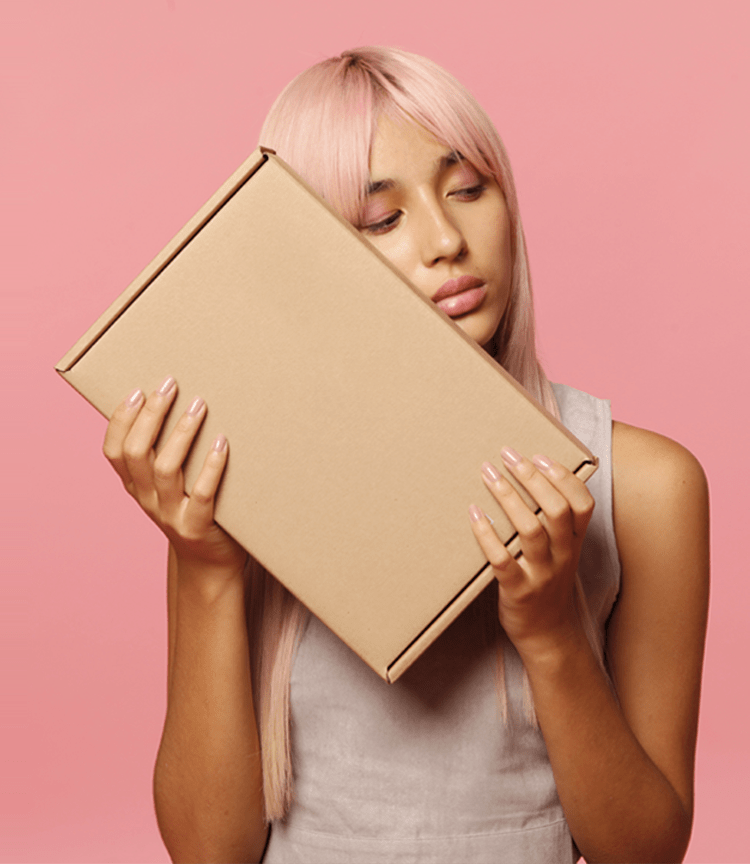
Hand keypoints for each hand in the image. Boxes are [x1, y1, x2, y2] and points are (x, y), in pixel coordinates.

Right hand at [102, 376, 246, 574]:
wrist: (208, 563)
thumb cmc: (193, 508)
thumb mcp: (171, 484)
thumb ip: (168, 453)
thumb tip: (178, 402)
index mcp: (134, 486)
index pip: (114, 451)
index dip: (121, 420)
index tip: (137, 390)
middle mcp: (146, 499)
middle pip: (138, 453)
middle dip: (151, 415)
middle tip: (170, 385)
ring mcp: (169, 515)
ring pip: (166, 469)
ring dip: (181, 433)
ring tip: (198, 405)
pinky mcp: (196, 527)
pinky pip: (202, 495)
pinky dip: (211, 467)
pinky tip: (221, 443)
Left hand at [468, 447, 593, 656]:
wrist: (548, 635)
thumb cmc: (549, 583)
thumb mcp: (562, 553)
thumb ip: (555, 523)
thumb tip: (532, 476)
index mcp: (574, 542)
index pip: (582, 504)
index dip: (563, 477)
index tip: (539, 455)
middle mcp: (562, 556)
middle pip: (555, 509)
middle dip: (531, 477)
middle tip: (507, 455)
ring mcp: (541, 574)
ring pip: (530, 530)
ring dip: (508, 497)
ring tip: (489, 474)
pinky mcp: (518, 591)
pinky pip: (502, 560)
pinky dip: (487, 535)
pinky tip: (474, 514)